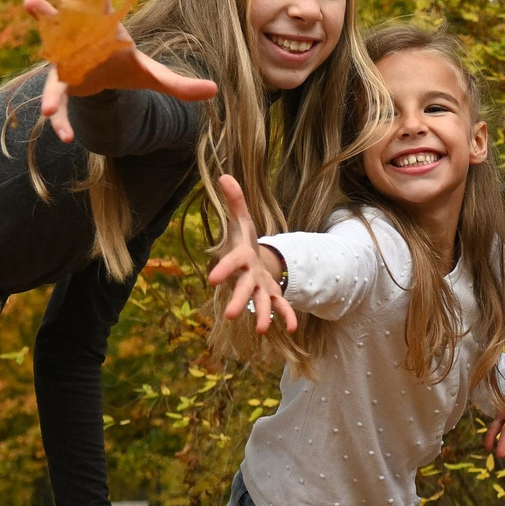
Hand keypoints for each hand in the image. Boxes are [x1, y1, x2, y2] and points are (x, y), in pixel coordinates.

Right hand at [26, 0, 218, 143]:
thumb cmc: (125, 66)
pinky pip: (58, 96)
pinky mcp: (61, 82)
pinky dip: (59, 112)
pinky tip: (62, 133)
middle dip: (49, 13)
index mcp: (105, 32)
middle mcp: (81, 39)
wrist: (104, 79)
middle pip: (64, 23)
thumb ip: (179, 84)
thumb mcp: (152, 75)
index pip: (99, 5)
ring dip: (37, 40)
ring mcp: (66, 59)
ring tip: (25, 23)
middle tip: (32, 1)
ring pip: (49, 48)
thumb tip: (214, 90)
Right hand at [206, 173, 297, 333]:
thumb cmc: (243, 241)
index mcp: (240, 258)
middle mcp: (247, 276)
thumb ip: (235, 200)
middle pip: (242, 288)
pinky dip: (285, 317)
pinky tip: (292, 328)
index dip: (223, 269)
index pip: (231, 262)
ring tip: (260, 330)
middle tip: (228, 315)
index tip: (213, 279)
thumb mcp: (241, 219)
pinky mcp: (272, 295)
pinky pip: (279, 307)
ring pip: (259, 302)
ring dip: (260, 315)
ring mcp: (259, 287)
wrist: (250, 261)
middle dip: (236, 301)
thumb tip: (224, 175)